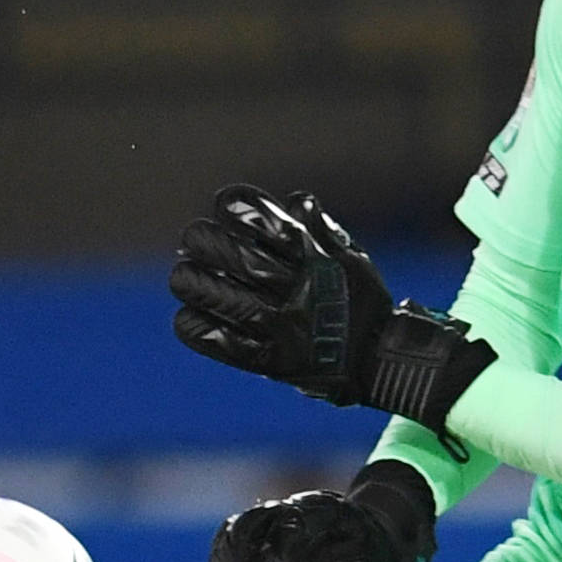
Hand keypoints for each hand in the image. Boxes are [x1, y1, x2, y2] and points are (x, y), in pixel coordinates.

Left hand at [170, 186, 497, 429]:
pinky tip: (187, 317)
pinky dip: (198, 330)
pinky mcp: (271, 361)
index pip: (263, 220)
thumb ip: (320, 229)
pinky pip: (224, 344)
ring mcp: (282, 326)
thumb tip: (295, 201)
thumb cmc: (361, 301)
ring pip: (222, 297)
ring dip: (194, 283)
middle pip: (233, 256)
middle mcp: (295, 288)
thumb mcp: (350, 257)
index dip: (237, 206)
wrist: (379, 358)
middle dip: (204, 243)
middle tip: (193, 242)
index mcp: (312, 257)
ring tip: (182, 278)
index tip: (225, 206)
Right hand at [202, 463, 438, 561]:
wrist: (367, 528)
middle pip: (247, 524)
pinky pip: (230, 549)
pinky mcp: (260, 538)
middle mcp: (291, 510)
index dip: (276, 552)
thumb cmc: (370, 554)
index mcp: (323, 512)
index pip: (291, 525)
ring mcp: (272, 521)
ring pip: (232, 534)